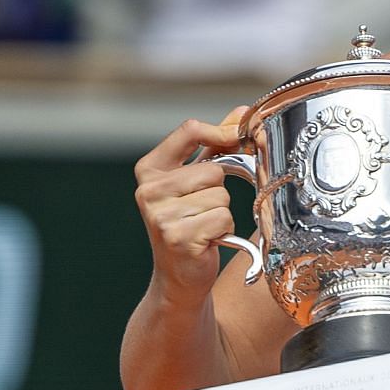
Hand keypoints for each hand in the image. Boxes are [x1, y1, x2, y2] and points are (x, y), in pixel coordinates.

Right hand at [132, 106, 249, 303]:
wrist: (179, 277)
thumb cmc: (190, 223)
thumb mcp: (198, 180)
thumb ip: (216, 145)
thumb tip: (240, 112)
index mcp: (149, 169)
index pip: (189, 130)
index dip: (220, 132)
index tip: (237, 138)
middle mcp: (148, 190)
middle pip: (213, 170)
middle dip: (219, 191)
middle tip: (203, 210)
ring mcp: (160, 215)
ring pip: (220, 196)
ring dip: (221, 213)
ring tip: (203, 226)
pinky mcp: (177, 237)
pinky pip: (222, 218)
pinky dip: (223, 231)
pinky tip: (206, 241)